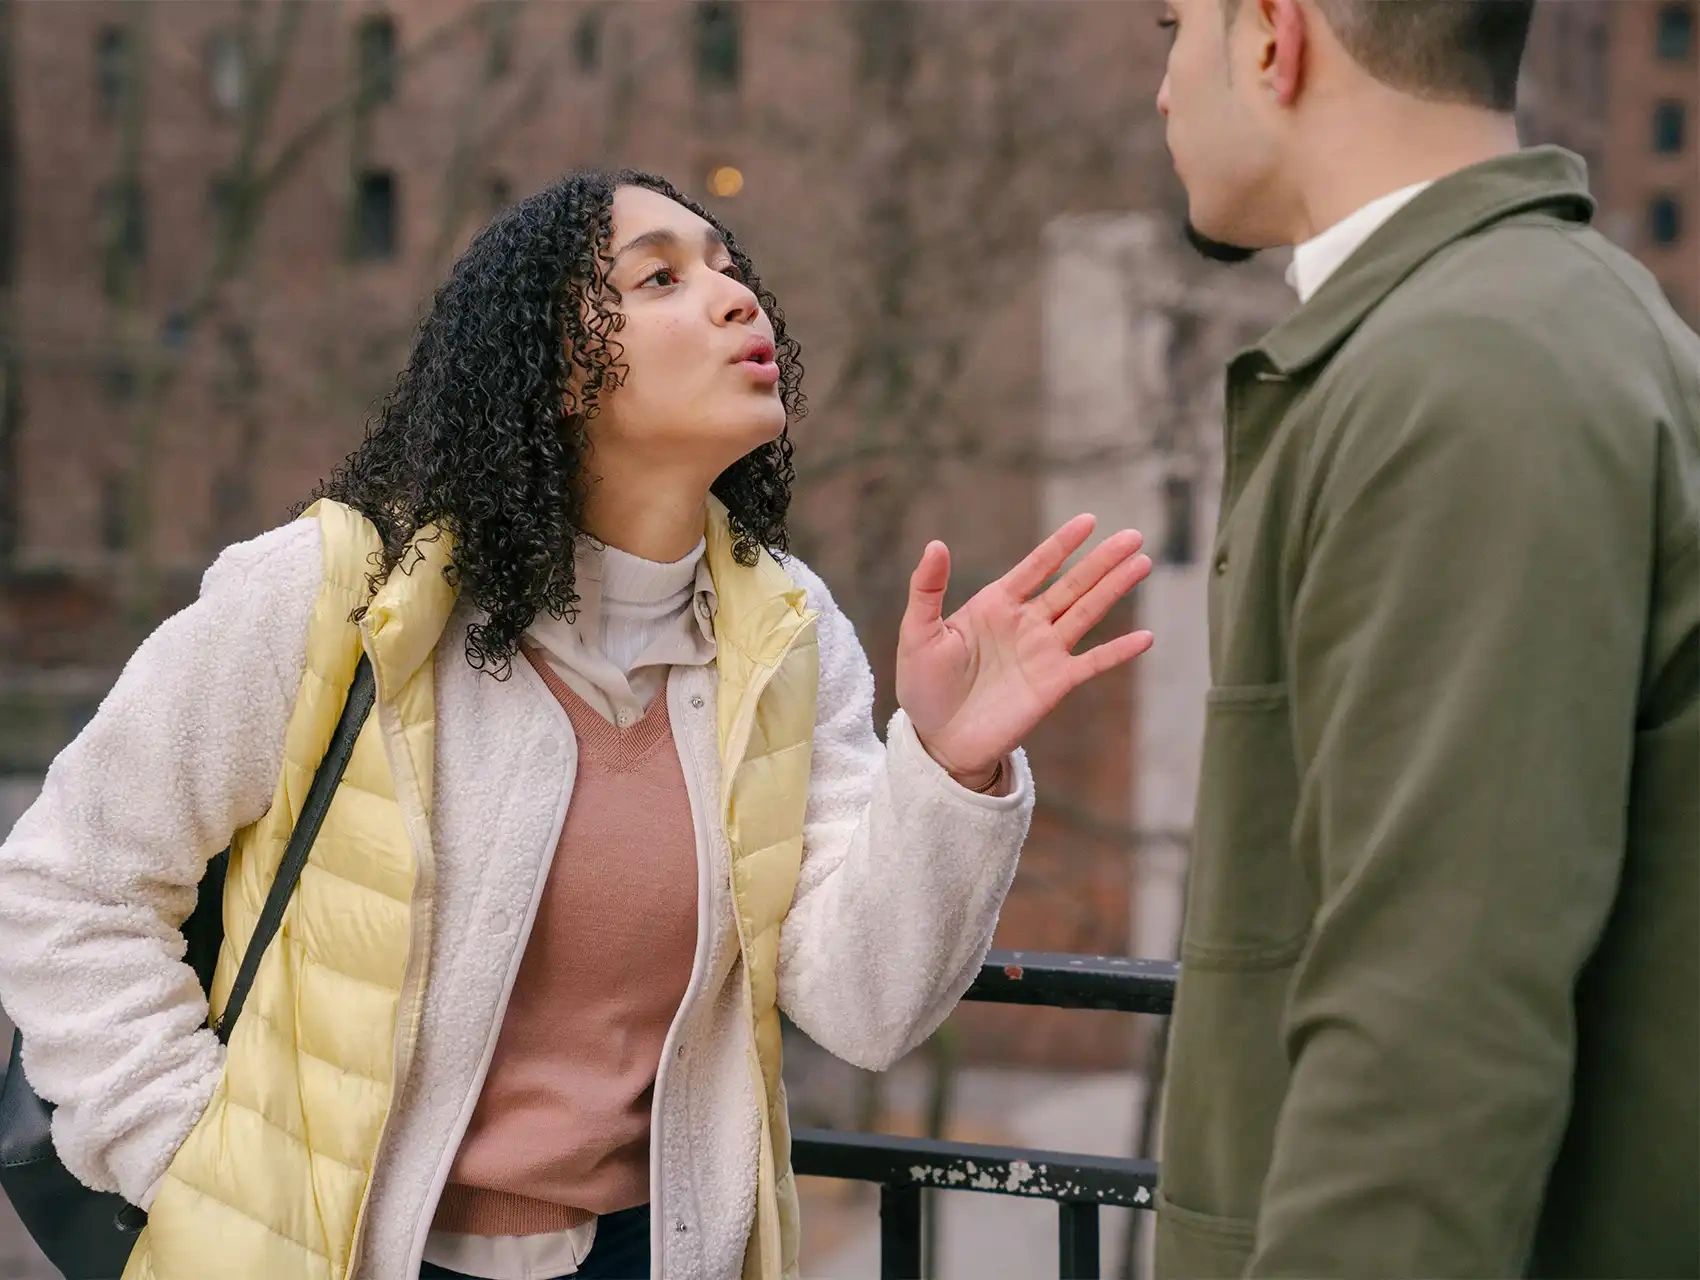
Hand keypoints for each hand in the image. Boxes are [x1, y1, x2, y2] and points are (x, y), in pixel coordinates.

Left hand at [895, 514, 1154, 785]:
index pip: (1036, 567)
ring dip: (1115, 589)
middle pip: (1072, 584)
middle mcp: (1026, 623)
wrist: (938, 740)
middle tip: (1133, 535)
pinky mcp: (1054, 684)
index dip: (1062, 544)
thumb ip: (927, 589)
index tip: (1088, 520)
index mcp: (996, 605)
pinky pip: (1093, 663)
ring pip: (1087, 613)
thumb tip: (936, 544)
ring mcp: (1043, 653)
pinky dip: (1118, 651)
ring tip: (1143, 563)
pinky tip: (1146, 637)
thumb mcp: (918, 633)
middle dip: (1102, 560)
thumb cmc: (924, 685)